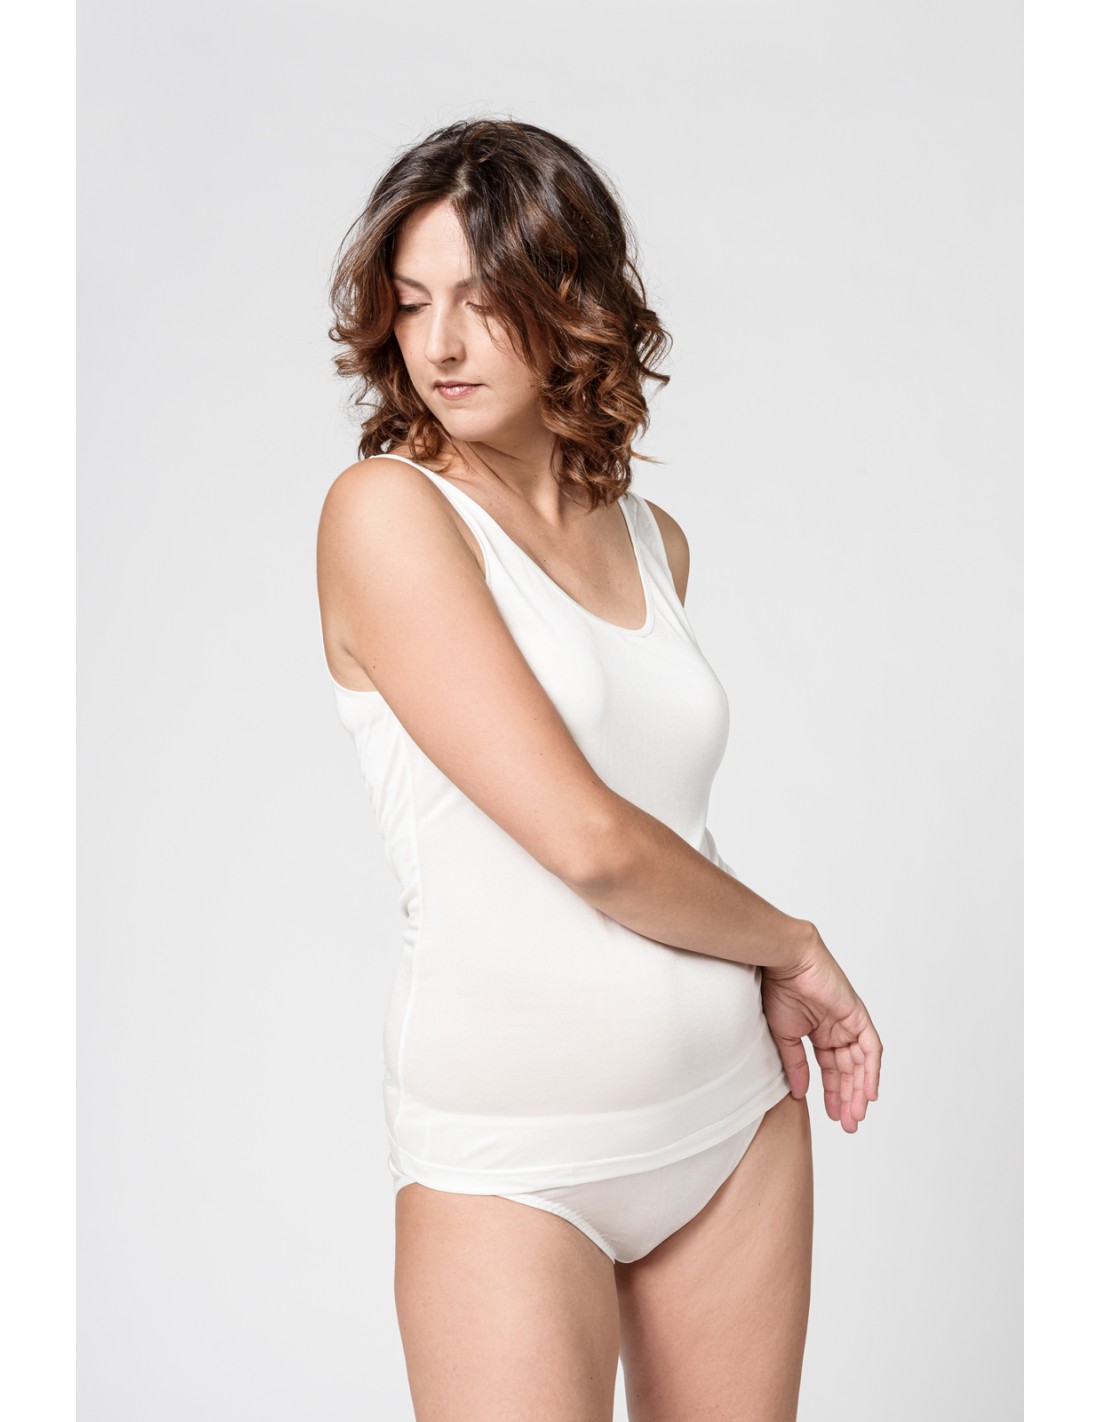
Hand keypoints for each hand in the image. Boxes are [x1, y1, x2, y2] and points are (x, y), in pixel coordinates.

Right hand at [761, 926, 881, 1132]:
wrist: (784, 961)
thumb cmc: (777, 989)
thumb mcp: (785, 1036)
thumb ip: (796, 1064)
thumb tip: (801, 1093)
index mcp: (820, 1032)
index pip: (832, 1069)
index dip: (833, 1093)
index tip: (832, 1115)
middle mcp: (838, 1029)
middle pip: (849, 1071)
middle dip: (848, 1098)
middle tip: (848, 1125)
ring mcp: (850, 1022)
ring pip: (862, 1064)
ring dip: (860, 1091)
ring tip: (855, 1116)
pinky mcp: (858, 1016)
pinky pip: (871, 1048)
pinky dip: (871, 1071)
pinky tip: (869, 1093)